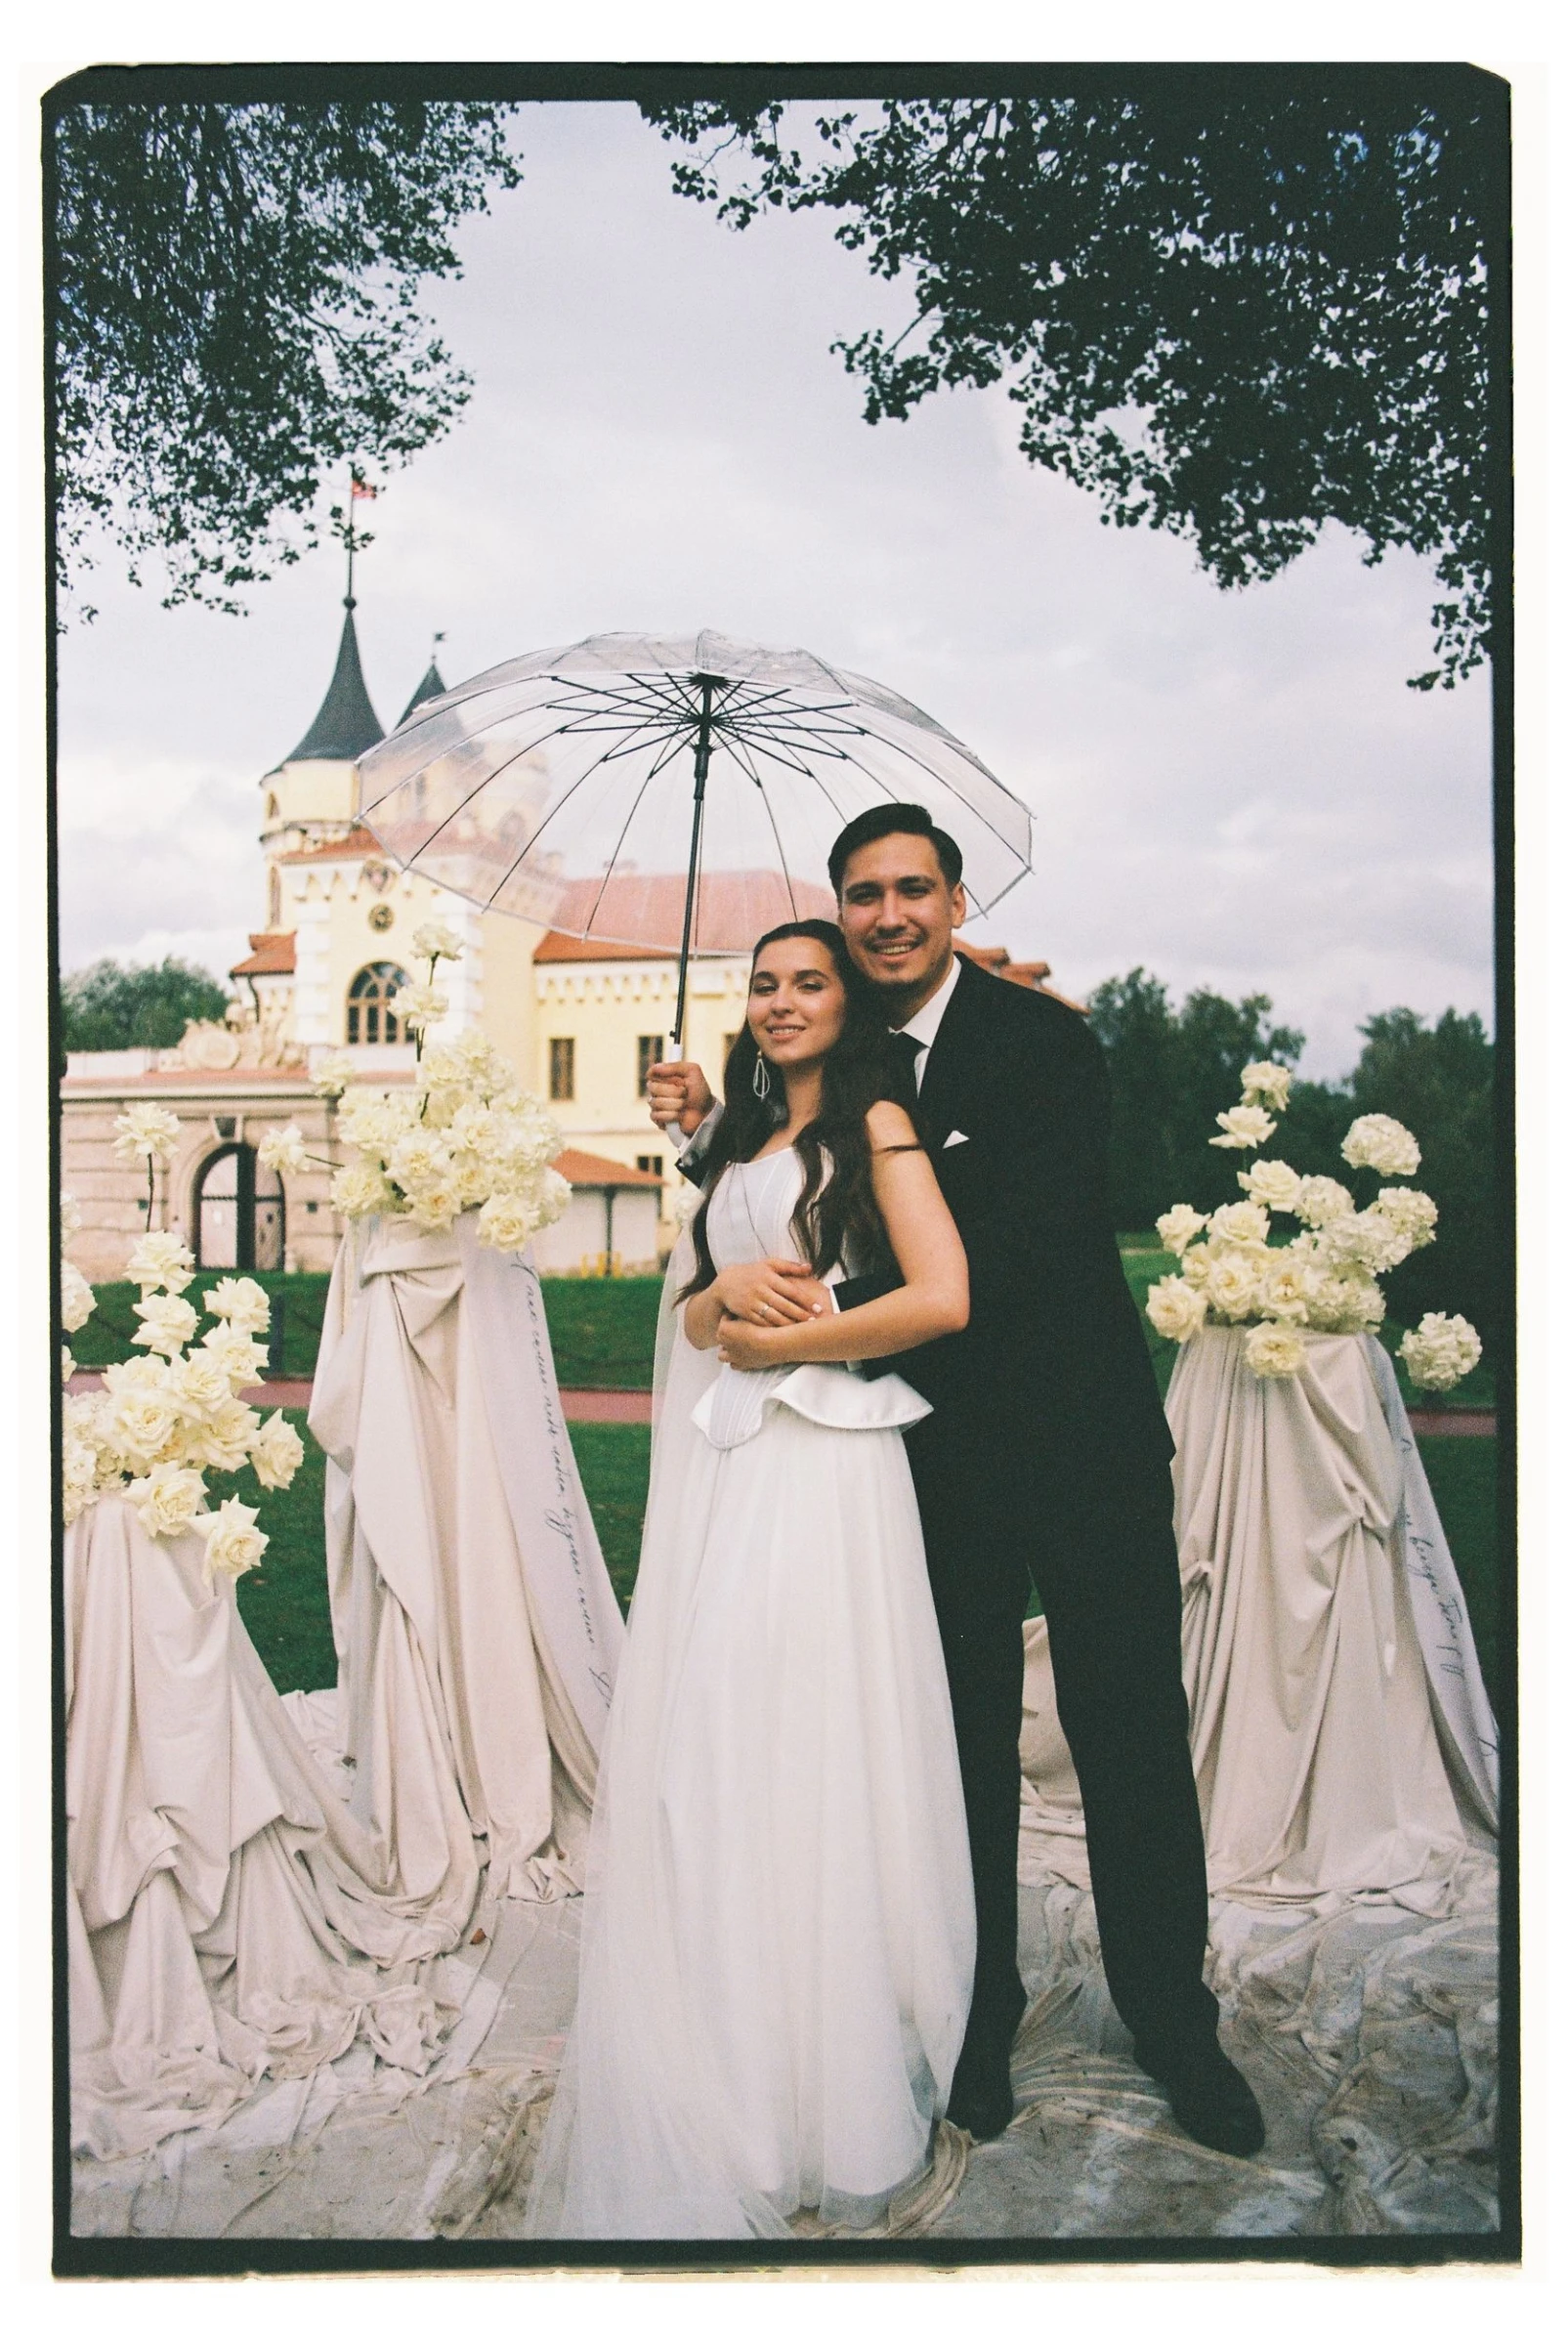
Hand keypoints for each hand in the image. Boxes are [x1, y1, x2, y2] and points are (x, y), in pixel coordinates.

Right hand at [646, 1060, 715, 1136]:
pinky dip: (671, 1115)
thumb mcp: (693, 1072)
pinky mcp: (657, 1118)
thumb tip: (656, 1068)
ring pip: (655, 1102)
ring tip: (684, 1105)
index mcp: (663, 1077)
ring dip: (675, 1104)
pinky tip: (679, 1115)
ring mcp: (656, 1104)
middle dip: (673, 1091)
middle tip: (685, 1093)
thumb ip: (676, 1066)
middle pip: (652, 1088)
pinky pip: (656, 1115)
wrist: (705, 1112)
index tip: (676, 1079)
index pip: (651, 1073)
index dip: (662, 1077)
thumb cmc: (699, 1092)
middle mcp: (657, 1090)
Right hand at [712, 1258, 830, 1325]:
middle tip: (814, 1322)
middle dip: (801, 1315)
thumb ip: (790, 1266)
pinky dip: (774, 1329)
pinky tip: (785, 1333)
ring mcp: (753, 1302)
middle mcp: (761, 1289)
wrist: (726, 1283)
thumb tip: (810, 1267)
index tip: (818, 1308)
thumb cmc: (753, 1273)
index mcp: (769, 1277)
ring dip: (789, 1324)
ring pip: (774, 1316)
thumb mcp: (769, 1264)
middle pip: (785, 1305)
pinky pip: (762, 1323)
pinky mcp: (746, 1313)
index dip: (806, 1300)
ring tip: (802, 1330)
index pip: (791, 1290)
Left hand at [715, 1313, 789, 1369]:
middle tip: (737, 1329)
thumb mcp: (754, 1313)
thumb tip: (743, 1306)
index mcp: (724, 1329)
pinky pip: (734, 1365)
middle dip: (727, 1333)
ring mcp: (733, 1356)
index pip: (724, 1320)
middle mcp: (725, 1344)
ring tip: (737, 1344)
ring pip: (722, 1355)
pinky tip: (744, 1354)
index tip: (740, 1314)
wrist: (774, 1343)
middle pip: (721, 1337)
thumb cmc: (765, 1326)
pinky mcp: (742, 1366)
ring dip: (728, 1349)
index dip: (733, 1317)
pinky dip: (736, 1361)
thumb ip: (746, 1310)